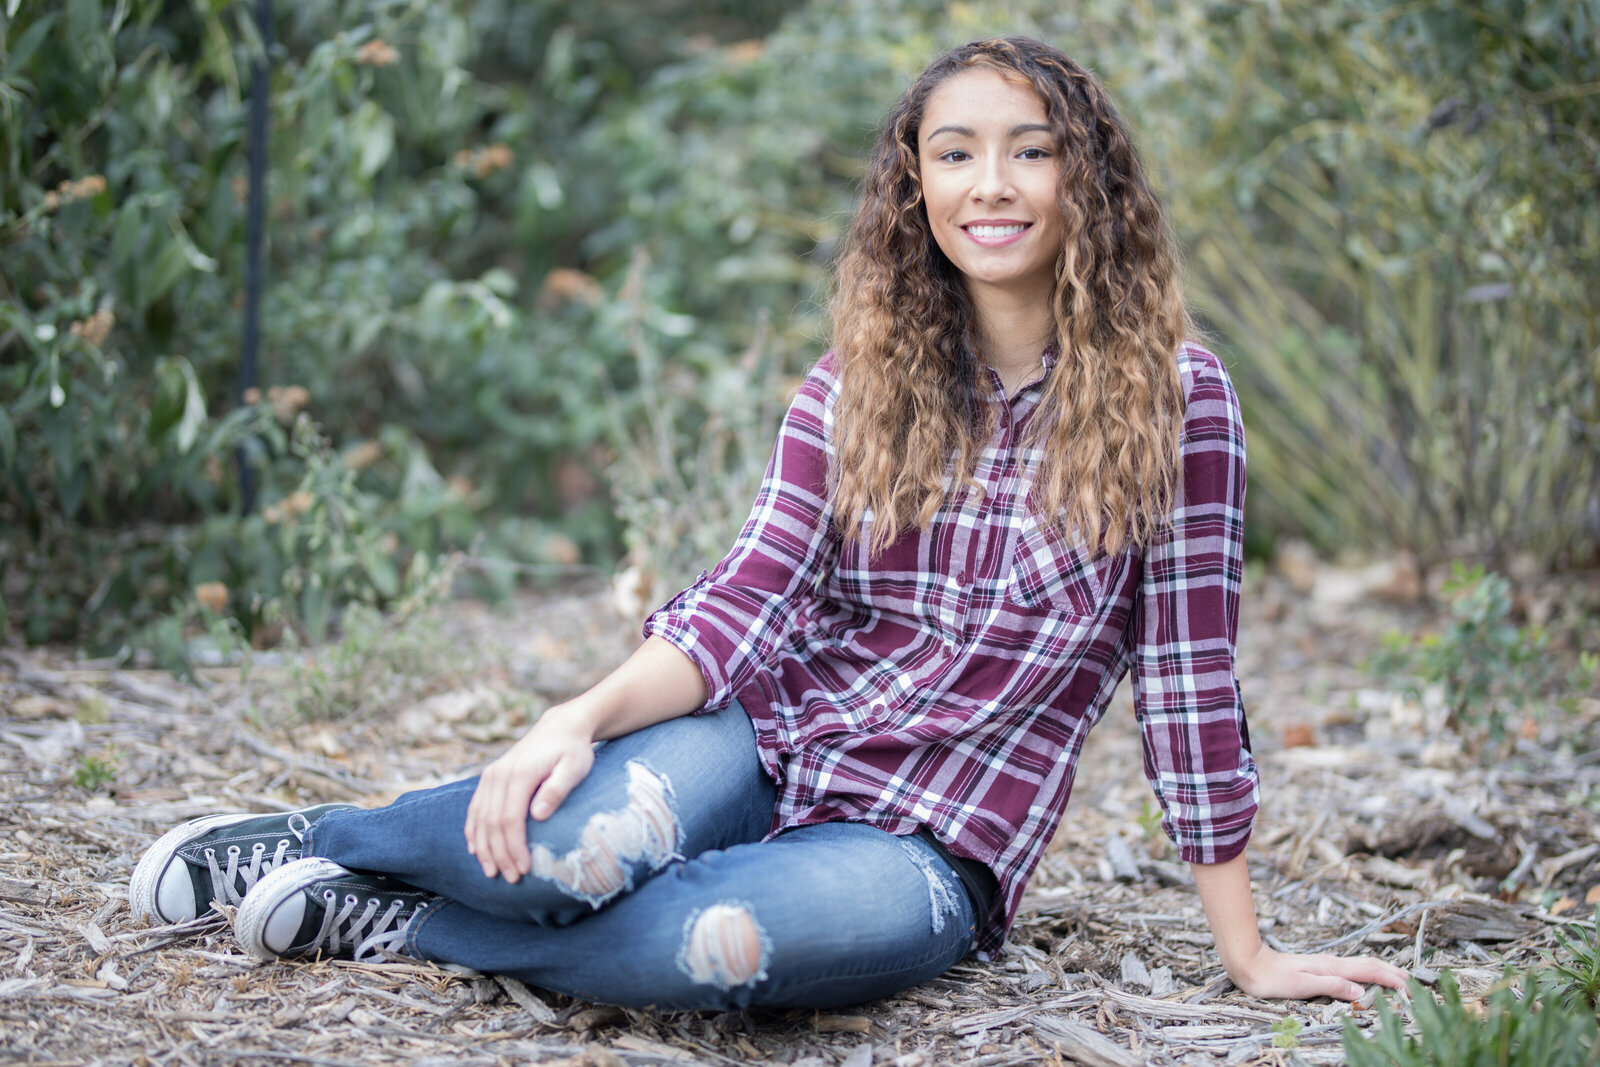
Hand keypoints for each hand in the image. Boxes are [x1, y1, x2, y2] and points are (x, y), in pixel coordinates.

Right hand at [463, 703, 595, 882]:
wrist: (560, 728)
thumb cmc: (573, 751)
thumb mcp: (574, 767)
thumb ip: (557, 789)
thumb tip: (538, 816)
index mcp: (519, 774)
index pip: (510, 819)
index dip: (514, 847)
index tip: (524, 869)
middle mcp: (499, 774)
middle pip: (492, 822)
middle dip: (500, 854)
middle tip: (511, 878)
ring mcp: (491, 775)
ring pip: (479, 818)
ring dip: (484, 847)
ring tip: (491, 872)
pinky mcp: (489, 778)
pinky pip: (474, 808)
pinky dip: (473, 831)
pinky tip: (476, 850)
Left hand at [1225, 944, 1409, 1001]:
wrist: (1251, 964)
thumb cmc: (1273, 977)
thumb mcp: (1302, 984)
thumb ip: (1331, 985)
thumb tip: (1360, 990)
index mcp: (1332, 967)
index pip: (1368, 971)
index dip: (1390, 979)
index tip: (1409, 989)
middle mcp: (1332, 963)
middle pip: (1369, 965)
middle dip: (1392, 973)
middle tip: (1412, 983)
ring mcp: (1326, 964)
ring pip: (1361, 965)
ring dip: (1381, 971)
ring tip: (1397, 978)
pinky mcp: (1319, 968)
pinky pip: (1350, 969)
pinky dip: (1366, 972)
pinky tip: (1365, 977)